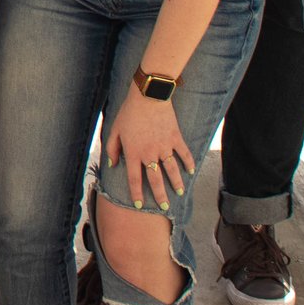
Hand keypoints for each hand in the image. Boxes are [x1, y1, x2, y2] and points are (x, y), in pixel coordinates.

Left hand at [105, 93, 192, 208]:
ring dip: (176, 183)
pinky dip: (188, 163)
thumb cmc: (129, 112)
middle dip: (160, 195)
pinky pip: (184, 153)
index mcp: (134, 153)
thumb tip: (112, 165)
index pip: (135, 179)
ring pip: (172, 170)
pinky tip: (191, 171)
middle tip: (164, 208)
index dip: (136, 193)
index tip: (139, 205)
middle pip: (155, 180)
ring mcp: (164, 147)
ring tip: (179, 193)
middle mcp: (150, 154)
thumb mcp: (115, 130)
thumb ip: (113, 149)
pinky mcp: (175, 138)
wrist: (148, 97)